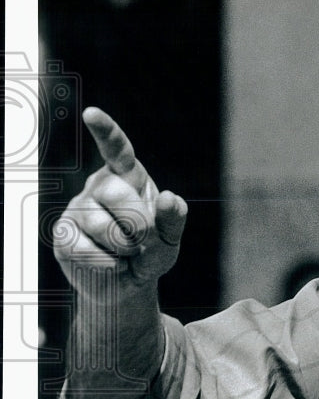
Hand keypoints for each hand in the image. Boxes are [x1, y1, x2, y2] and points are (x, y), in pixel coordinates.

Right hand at [53, 107, 187, 303]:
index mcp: (129, 177)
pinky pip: (83, 248)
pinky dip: (106, 263)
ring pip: (100, 225)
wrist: (128, 285)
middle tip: (143, 240)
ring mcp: (78, 209)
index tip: (91, 113)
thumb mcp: (171, 237)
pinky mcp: (62, 234)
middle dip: (137, 223)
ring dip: (123, 248)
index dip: (105, 130)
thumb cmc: (151, 252)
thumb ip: (175, 218)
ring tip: (127, 252)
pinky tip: (109, 263)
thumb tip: (168, 197)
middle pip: (114, 192)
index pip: (117, 149)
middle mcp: (99, 187)